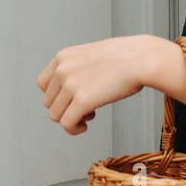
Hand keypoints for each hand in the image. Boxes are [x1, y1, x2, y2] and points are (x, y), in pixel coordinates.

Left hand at [36, 34, 162, 135]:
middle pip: (49, 102)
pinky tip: (85, 126)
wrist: (142, 59)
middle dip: (66, 108)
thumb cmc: (125, 58)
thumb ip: (77, 69)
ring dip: (71, 119)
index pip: (43, 84)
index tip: (73, 99)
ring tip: (90, 114)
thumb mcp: (92, 56)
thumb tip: (71, 94)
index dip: (58, 95)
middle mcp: (62, 70)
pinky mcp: (82, 101)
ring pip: (56, 115)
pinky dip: (74, 129)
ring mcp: (70, 85)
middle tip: (87, 107)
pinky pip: (67, 124)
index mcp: (63, 57)